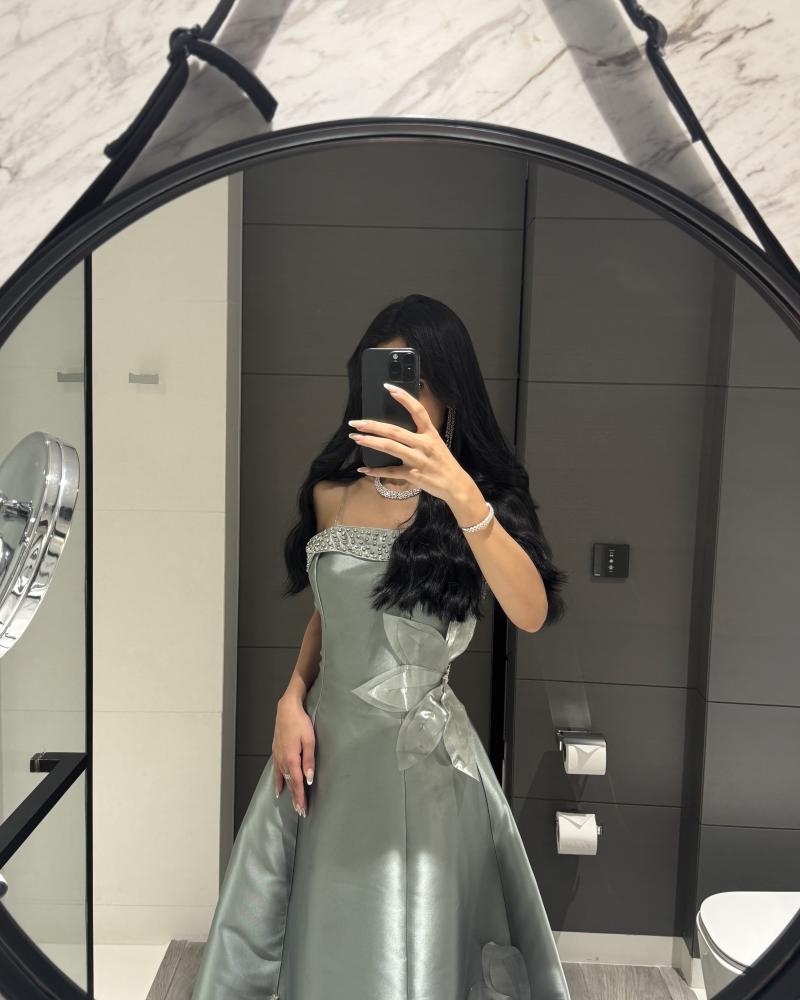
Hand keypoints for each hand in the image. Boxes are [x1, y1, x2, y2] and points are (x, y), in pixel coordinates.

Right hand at [273, 695, 315, 817]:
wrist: (287, 709)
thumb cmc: (300, 722)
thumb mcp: (309, 740)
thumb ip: (309, 761)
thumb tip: (309, 779)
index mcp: (291, 758)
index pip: (297, 783)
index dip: (300, 797)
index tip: (303, 809)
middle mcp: (282, 760)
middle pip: (290, 783)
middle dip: (295, 798)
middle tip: (300, 811)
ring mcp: (278, 756)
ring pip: (284, 778)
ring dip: (289, 792)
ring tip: (293, 804)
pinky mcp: (276, 751)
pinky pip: (277, 771)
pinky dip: (279, 782)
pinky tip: (279, 790)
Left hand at [347, 383, 469, 504]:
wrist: (456, 485)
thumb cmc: (444, 462)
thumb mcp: (436, 443)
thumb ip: (420, 434)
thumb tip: (397, 427)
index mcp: (430, 433)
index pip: (417, 411)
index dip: (404, 398)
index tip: (388, 387)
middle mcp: (424, 444)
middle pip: (395, 431)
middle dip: (373, 425)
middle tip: (356, 422)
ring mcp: (417, 460)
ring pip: (390, 448)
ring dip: (370, 442)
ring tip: (356, 438)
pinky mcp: (413, 475)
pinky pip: (391, 472)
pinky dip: (376, 471)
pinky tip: (364, 469)